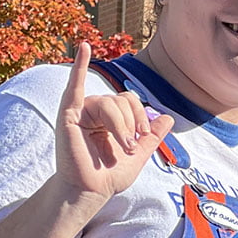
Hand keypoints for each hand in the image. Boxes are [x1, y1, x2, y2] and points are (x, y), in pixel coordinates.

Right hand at [54, 43, 172, 204]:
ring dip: (120, 126)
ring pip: (109, 102)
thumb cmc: (109, 176)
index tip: (141, 137)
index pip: (129, 100)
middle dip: (131, 123)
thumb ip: (152, 136)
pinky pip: (75, 86)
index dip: (140, 116)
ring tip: (121, 147)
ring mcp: (80, 112)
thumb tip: (168, 117)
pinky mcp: (69, 116)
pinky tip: (84, 46)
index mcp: (110, 118)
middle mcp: (94, 111)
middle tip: (129, 146)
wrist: (91, 191)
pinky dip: (80, 65)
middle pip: (120, 99)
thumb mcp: (138, 154)